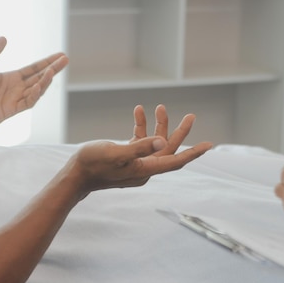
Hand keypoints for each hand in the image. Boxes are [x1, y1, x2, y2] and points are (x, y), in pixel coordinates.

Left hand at [0, 36, 68, 142]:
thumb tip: (4, 38)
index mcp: (10, 78)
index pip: (33, 68)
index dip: (46, 62)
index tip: (59, 55)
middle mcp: (16, 88)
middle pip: (39, 77)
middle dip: (52, 69)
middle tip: (65, 59)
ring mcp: (15, 100)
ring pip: (36, 90)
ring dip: (45, 81)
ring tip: (52, 71)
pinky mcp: (11, 110)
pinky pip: (27, 102)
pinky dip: (34, 95)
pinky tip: (38, 86)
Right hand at [65, 104, 211, 195]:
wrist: (74, 176)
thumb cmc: (93, 165)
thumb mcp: (116, 153)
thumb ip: (139, 147)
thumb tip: (163, 141)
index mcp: (146, 169)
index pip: (175, 161)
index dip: (193, 153)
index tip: (209, 145)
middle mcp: (144, 168)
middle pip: (168, 149)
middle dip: (179, 132)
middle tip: (191, 116)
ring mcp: (136, 163)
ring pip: (155, 143)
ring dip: (158, 125)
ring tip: (159, 107)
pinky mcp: (127, 158)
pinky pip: (140, 141)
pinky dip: (140, 127)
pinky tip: (138, 112)